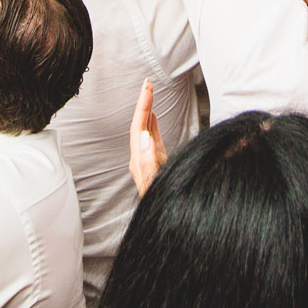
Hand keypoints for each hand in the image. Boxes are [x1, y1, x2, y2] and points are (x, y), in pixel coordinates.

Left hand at [129, 79, 167, 197]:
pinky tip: (153, 118)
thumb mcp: (155, 183)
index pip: (139, 128)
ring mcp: (148, 161)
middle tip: (148, 83)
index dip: (143, 107)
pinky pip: (152, 140)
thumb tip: (144, 137)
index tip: (147, 89)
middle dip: (143, 103)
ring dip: (147, 111)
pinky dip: (152, 125)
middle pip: (140, 125)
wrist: (168, 224)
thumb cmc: (162, 204)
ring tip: (149, 94)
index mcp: (140, 161)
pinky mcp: (156, 164)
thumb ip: (150, 162)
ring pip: (145, 131)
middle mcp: (141, 159)